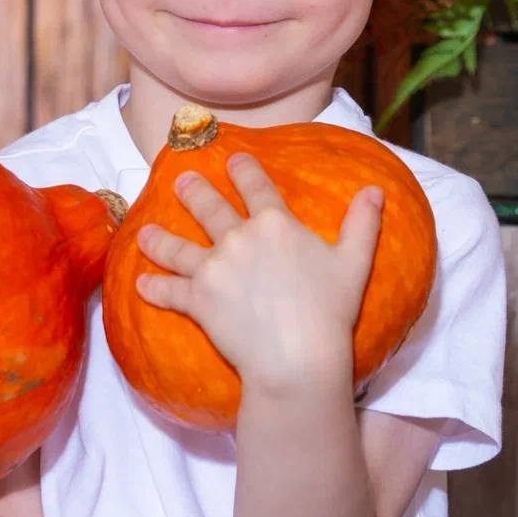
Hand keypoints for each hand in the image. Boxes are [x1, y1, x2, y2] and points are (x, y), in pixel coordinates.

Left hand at [135, 153, 382, 393]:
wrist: (297, 358)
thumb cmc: (330, 312)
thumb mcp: (353, 264)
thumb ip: (362, 224)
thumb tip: (376, 191)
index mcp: (274, 223)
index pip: (256, 186)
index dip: (244, 169)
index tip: (233, 158)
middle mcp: (238, 237)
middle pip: (209, 207)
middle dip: (192, 192)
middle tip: (180, 182)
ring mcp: (214, 267)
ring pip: (178, 247)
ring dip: (159, 239)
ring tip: (144, 233)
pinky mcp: (197, 299)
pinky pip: (170, 291)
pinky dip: (154, 288)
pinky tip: (141, 284)